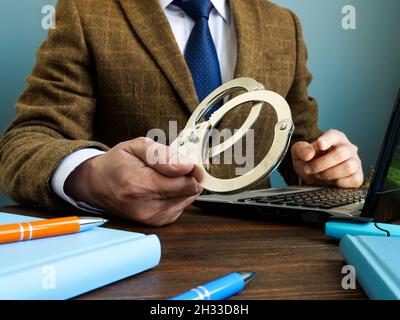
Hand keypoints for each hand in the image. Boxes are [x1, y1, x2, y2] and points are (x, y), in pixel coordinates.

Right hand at [64, 137, 202, 225]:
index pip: (187, 183)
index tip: (184, 161)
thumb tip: (186, 166)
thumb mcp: (136, 146)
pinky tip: (160, 188)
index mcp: (140, 185)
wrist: (96, 184)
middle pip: (189, 192)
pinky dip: (175, 196)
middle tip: (170, 167)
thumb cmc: (116, 164)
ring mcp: (152, 218)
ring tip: (162, 177)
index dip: (191, 170)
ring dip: (181, 187)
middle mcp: (147, 207)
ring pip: (188, 199)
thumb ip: (163, 155)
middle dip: (186, 177)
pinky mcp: (156, 222)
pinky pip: (180, 206)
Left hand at [291, 129, 362, 187]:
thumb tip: (308, 154)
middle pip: (341, 153)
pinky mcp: (357, 177)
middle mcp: (348, 148)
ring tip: (318, 174)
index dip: (327, 140)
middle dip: (321, 164)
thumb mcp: (298, 153)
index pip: (334, 135)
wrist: (312, 176)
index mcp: (335, 138)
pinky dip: (338, 183)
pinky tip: (330, 181)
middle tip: (309, 169)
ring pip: (348, 167)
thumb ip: (301, 150)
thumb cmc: (308, 160)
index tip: (319, 144)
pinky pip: (353, 180)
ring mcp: (354, 162)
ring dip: (329, 173)